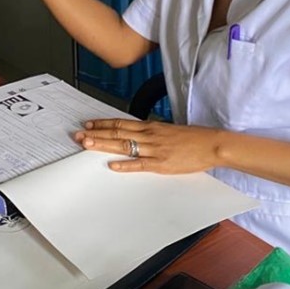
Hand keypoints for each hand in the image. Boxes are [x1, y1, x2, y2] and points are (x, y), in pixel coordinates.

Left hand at [74, 118, 223, 174]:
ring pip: (123, 146)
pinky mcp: (161, 164)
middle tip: (78, 135)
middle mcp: (149, 135)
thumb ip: (152, 131)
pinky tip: (112, 165)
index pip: (120, 123)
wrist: (211, 144)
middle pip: (117, 132)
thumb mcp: (168, 129)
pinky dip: (125, 165)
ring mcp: (154, 149)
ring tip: (86, 144)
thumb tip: (138, 131)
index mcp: (150, 126)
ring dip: (103, 145)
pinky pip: (140, 164)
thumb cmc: (192, 138)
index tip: (88, 124)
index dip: (102, 124)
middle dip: (96, 134)